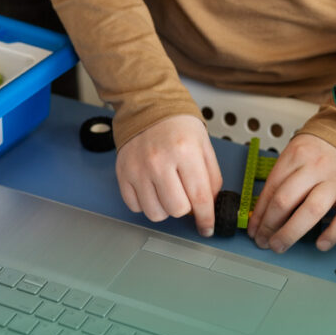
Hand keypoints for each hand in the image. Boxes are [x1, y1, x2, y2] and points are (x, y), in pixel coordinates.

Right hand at [115, 115, 222, 236]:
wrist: (147, 107)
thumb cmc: (178, 125)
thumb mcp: (204, 145)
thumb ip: (212, 177)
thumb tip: (210, 205)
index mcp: (185, 152)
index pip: (199, 198)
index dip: (206, 219)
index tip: (206, 228)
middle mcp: (159, 161)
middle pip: (177, 209)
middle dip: (186, 208)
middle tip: (185, 194)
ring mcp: (138, 169)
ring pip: (155, 213)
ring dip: (165, 208)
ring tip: (168, 191)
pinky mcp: (123, 174)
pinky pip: (136, 207)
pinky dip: (146, 203)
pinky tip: (152, 188)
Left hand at [247, 134, 335, 252]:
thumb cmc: (318, 152)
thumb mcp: (294, 156)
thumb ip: (281, 181)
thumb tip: (262, 215)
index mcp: (295, 156)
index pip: (271, 189)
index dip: (259, 214)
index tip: (253, 231)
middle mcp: (315, 167)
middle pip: (286, 200)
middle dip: (270, 226)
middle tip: (263, 242)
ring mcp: (335, 180)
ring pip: (311, 209)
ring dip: (291, 232)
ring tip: (280, 245)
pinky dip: (333, 233)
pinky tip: (320, 245)